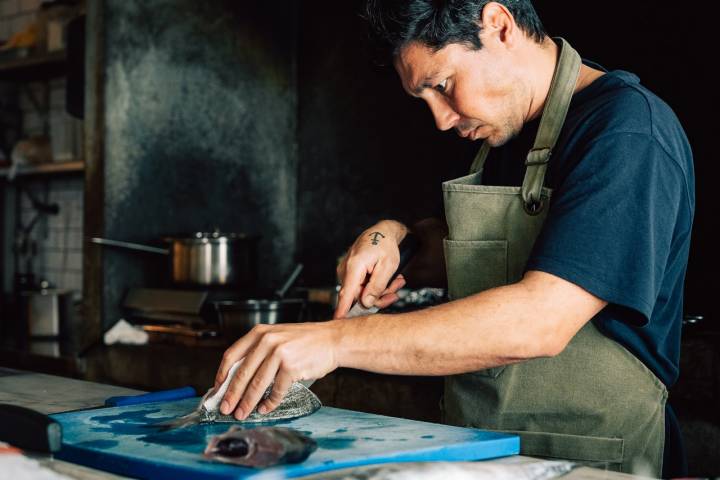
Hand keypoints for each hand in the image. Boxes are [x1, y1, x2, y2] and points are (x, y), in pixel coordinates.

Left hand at [213, 321, 340, 419]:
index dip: (222, 374)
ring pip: (257, 384)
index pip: (232, 355)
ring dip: (248, 402)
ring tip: (242, 413)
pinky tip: (265, 408)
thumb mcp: (278, 337)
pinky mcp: (292, 367)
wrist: (332, 340)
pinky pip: (276, 390)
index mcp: (260, 332)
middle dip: (232, 394)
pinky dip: (270, 403)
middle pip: (242, 373)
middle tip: (225, 408)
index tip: (217, 388)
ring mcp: (280, 353)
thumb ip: (259, 352)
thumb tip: (239, 378)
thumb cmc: (306, 341)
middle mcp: (268, 341)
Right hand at [334, 220, 407, 318]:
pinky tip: (388, 280)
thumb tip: (366, 303)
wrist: (383, 232)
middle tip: (395, 291)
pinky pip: (362, 287)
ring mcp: (347, 271)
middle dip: (379, 297)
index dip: (342, 310)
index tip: (337, 322)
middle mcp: (346, 270)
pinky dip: (376, 286)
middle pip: (358, 297)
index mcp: (354, 267)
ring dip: (380, 291)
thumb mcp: (388, 266)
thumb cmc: (386, 245)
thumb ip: (377, 286)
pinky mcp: (351, 273)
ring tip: (396, 281)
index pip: (346, 293)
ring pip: (362, 293)